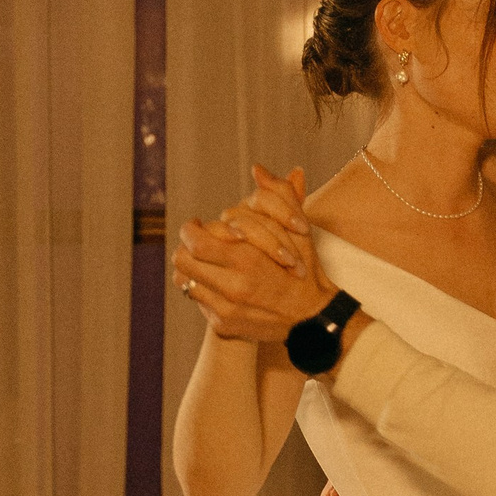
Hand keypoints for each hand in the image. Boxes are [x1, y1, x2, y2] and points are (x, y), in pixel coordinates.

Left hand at [173, 209, 331, 341]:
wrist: (313, 318)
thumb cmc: (304, 269)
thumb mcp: (298, 229)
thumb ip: (279, 196)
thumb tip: (257, 170)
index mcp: (247, 260)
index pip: (195, 241)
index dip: (190, 230)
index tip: (197, 225)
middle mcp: (233, 286)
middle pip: (182, 261)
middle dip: (185, 247)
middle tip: (195, 242)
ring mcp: (226, 309)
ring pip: (185, 283)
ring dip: (191, 269)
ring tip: (205, 262)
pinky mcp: (224, 325)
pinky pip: (198, 302)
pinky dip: (204, 290)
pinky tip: (218, 283)